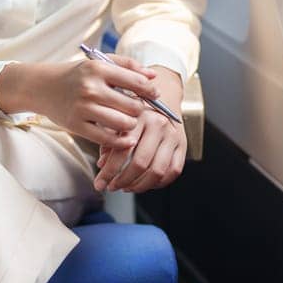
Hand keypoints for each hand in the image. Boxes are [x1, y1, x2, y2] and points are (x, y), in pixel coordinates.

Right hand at [0, 52, 158, 151]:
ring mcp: (83, 108)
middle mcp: (91, 88)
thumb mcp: (99, 63)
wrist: (42, 87)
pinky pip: (107, 139)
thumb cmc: (77, 75)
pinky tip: (124, 137)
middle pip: (133, 106)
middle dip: (140, 110)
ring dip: (131, 125)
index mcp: (99, 69)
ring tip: (129, 121)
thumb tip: (153, 77)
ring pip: (123, 124)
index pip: (136, 81)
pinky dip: (120, 141)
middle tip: (138, 110)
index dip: (150, 91)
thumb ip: (128, 66)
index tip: (154, 95)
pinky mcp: (76, 126)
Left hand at [95, 67, 185, 193]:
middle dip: (122, 181)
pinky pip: (173, 171)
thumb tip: (102, 165)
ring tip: (127, 187)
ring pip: (157, 171)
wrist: (164, 96)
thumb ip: (109, 140)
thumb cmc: (136, 110)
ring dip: (139, 186)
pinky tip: (145, 183)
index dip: (109, 172)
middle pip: (140, 163)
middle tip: (112, 187)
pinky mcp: (183, 145)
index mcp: (140, 116)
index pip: (123, 150)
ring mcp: (173, 136)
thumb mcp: (119, 118)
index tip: (100, 184)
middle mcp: (159, 124)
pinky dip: (158, 183)